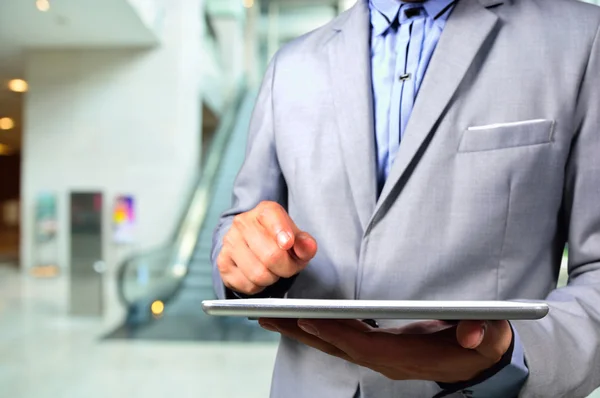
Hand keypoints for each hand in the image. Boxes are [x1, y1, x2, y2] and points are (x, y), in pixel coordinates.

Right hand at [217, 201, 317, 294]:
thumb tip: (308, 247)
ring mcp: (230, 243)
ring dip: (272, 278)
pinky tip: (258, 276)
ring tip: (272, 270)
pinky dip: (258, 287)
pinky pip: (247, 285)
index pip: (273, 218)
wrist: (251, 244)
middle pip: (271, 255)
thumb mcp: (296, 238)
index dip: (283, 233)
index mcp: (265, 211)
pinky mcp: (223, 263)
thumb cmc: (278, 240)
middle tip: (289, 267)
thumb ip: (306, 243)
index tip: (288, 243)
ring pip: (259, 274)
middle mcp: (243, 223)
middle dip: (286, 268)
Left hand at [258, 318, 512, 382]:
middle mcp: (387, 361)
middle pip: (337, 347)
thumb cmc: (479, 346)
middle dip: (302, 331)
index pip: (364, 346)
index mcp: (408, 357)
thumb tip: (472, 334)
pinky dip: (316, 330)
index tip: (308, 318)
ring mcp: (379, 358)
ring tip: (270, 316)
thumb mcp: (489, 337)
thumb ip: (482, 333)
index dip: (336, 333)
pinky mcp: (376, 351)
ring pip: (333, 346)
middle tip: (268, 316)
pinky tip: (297, 319)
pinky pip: (339, 342)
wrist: (477, 363)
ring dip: (301, 331)